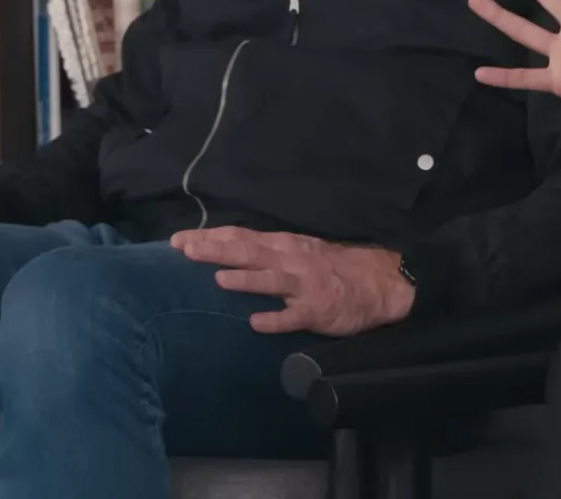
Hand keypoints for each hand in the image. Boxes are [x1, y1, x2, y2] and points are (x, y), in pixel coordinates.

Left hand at [170, 227, 412, 334]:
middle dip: (216, 251)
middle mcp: (292, 261)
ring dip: (245, 279)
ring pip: (271, 280)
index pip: (242, 237)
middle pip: (249, 253)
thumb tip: (227, 252)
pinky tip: (256, 323)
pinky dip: (274, 319)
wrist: (381, 283)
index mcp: (285, 245)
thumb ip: (268, 252)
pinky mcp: (317, 312)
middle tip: (186, 251)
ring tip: (218, 279)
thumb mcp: (301, 251)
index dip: (210, 237)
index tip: (179, 240)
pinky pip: (293, 317)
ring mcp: (304, 287)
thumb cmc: (335, 267)